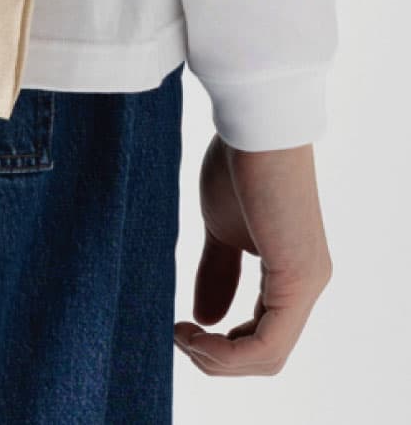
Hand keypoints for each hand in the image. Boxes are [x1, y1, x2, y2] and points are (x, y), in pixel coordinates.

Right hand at [174, 136, 331, 376]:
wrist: (254, 125)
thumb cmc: (239, 163)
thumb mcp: (220, 229)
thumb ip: (217, 272)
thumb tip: (204, 319)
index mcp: (291, 274)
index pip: (263, 336)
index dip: (221, 346)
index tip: (180, 328)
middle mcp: (308, 285)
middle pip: (266, 357)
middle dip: (216, 359)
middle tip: (177, 336)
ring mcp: (307, 283)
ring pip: (268, 357)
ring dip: (218, 359)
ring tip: (181, 335)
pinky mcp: (298, 278)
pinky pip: (267, 344)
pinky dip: (229, 351)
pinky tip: (196, 333)